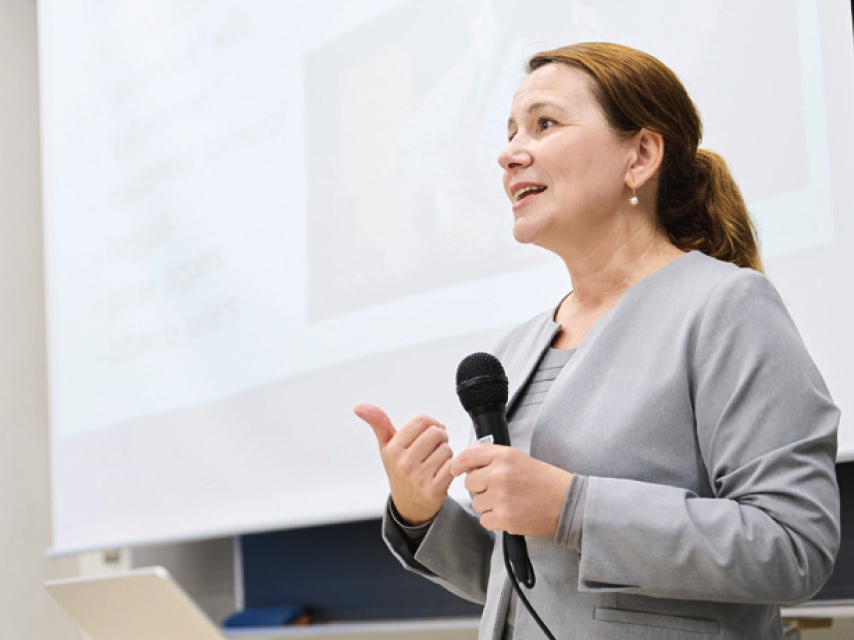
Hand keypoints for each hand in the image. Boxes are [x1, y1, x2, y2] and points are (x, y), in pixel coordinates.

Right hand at [354, 403, 453, 525]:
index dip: (431, 423)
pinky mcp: (434, 490)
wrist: (409, 504)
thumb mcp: (387, 446)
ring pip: (446, 449)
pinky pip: (452, 465)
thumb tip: (358, 406)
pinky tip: (442, 472)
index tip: (430, 431)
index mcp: (393, 449)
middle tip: (435, 446)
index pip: (422, 420)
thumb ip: (378, 422)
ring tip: (436, 460)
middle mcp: (404, 463)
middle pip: (436, 433)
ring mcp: (418, 478)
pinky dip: (451, 466)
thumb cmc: (400, 469)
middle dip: (441, 437)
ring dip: (446, 453)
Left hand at [451, 444, 572, 536]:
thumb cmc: (544, 481)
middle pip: (469, 482)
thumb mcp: (518, 458)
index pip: (468, 455)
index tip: (457, 469)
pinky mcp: (504, 517)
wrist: (567, 502)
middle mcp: (500, 474)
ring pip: (476, 503)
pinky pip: (484, 520)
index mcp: (504, 456)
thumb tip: (465, 465)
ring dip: (488, 505)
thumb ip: (492, 458)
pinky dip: (494, 520)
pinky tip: (510, 513)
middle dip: (480, 488)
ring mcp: (501, 496)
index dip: (459, 464)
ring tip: (509, 502)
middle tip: (499, 489)